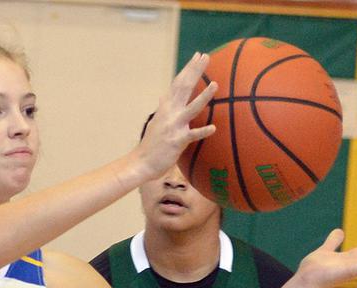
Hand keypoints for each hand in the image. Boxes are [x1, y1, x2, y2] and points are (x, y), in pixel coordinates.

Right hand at [135, 52, 217, 180]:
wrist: (141, 163)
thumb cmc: (151, 144)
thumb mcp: (156, 122)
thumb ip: (163, 108)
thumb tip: (164, 96)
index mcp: (166, 107)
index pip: (178, 83)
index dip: (188, 69)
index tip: (198, 55)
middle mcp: (170, 113)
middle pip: (184, 87)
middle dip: (195, 71)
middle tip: (205, 56)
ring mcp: (174, 126)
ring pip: (192, 108)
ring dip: (204, 96)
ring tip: (215, 84)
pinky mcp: (178, 141)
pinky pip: (193, 135)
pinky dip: (203, 131)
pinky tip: (213, 128)